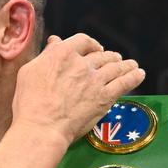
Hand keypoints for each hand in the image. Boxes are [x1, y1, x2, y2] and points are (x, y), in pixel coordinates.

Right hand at [12, 33, 144, 148]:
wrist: (42, 127)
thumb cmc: (29, 102)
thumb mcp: (29, 72)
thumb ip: (45, 55)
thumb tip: (55, 42)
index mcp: (62, 54)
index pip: (82, 40)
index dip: (90, 44)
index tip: (93, 48)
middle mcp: (82, 64)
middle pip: (101, 54)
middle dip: (108, 56)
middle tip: (112, 59)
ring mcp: (96, 80)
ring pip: (116, 67)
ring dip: (124, 64)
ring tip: (130, 65)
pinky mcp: (105, 97)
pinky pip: (125, 83)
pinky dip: (134, 77)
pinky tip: (139, 74)